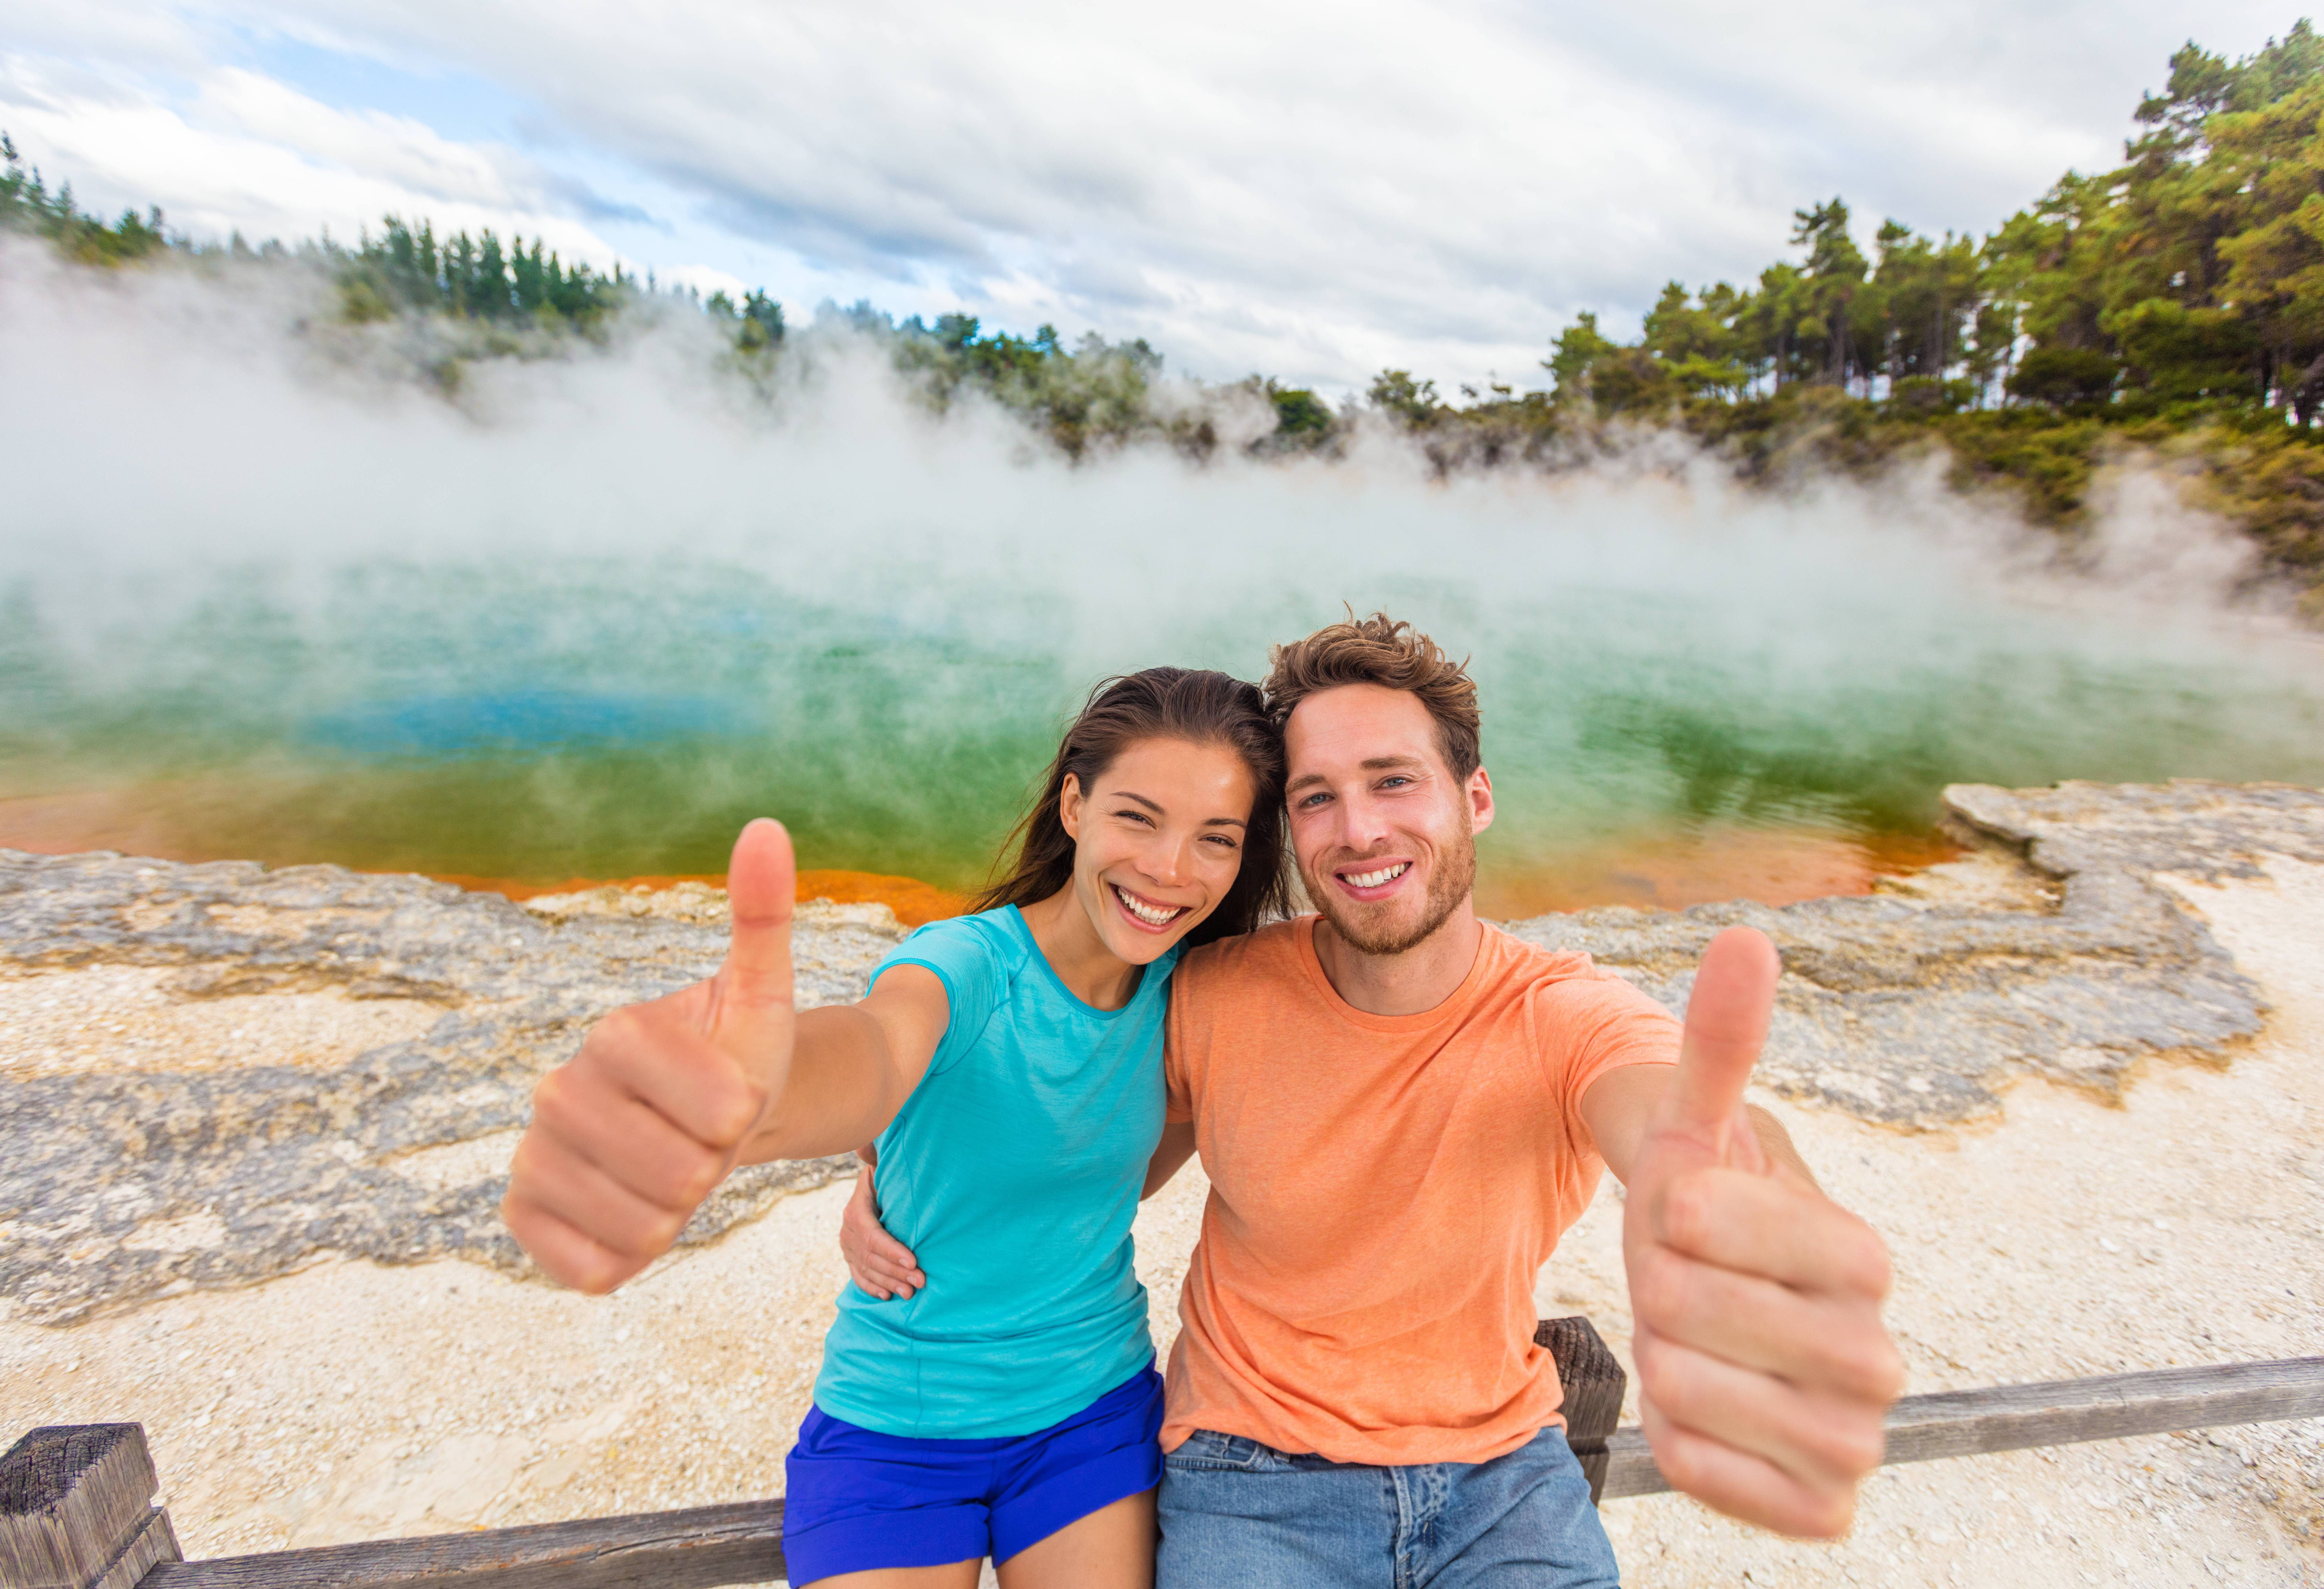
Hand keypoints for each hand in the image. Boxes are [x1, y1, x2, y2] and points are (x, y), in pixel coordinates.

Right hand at [502, 819, 797, 1293]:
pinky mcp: (522, 1219)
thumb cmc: (731, 1058)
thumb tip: (766, 827)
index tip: (730, 1096)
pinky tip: (630, 1216)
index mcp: (615, 1034)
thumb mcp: (762, 992)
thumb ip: (762, 914)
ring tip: (670, 1174)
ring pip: (643, 1228)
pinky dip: (627, 1256)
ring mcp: (532, 1158)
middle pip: (681, 1176)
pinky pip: (592, 1268)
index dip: (743, 1114)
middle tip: (699, 1140)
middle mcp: (555, 1091)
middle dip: (712, 1168)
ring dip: (677, 1215)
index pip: (722, 1110)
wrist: (691, 1120)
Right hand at [841, 1165, 926, 1299]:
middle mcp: (847, 1230)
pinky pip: (858, 1276)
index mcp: (855, 1209)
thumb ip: (878, 1161)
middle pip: (871, 1256)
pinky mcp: (850, 1257)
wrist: (871, 1186)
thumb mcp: (882, 1168)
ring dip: (889, 1282)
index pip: (871, 1234)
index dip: (891, 1249)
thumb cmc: (885, 1176)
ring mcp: (847, 1246)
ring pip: (866, 1269)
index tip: (913, 1260)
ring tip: (911, 1292)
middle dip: (896, 1270)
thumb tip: (870, 1147)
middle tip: (921, 1280)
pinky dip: (872, 1287)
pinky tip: (887, 1296)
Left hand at [1621, 927, 1903, 1536]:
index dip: (1688, 1214)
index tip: (1680, 1208)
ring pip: (1696, 1398)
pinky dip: (1682, 1445)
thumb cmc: (1709, 1215)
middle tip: (1680, 1284)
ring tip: (1686, 1339)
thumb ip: (1721, 1043)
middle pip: (1704, 1315)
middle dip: (1660, 1291)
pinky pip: (1718, 1481)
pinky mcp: (1820, 1505)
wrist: (1721, 1313)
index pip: (1744, 1229)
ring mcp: (1855, 1436)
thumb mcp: (1699, 1127)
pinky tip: (1696, 1411)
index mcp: (1863, 1257)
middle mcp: (1877, 1353)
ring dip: (1660, 1360)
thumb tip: (1746, 939)